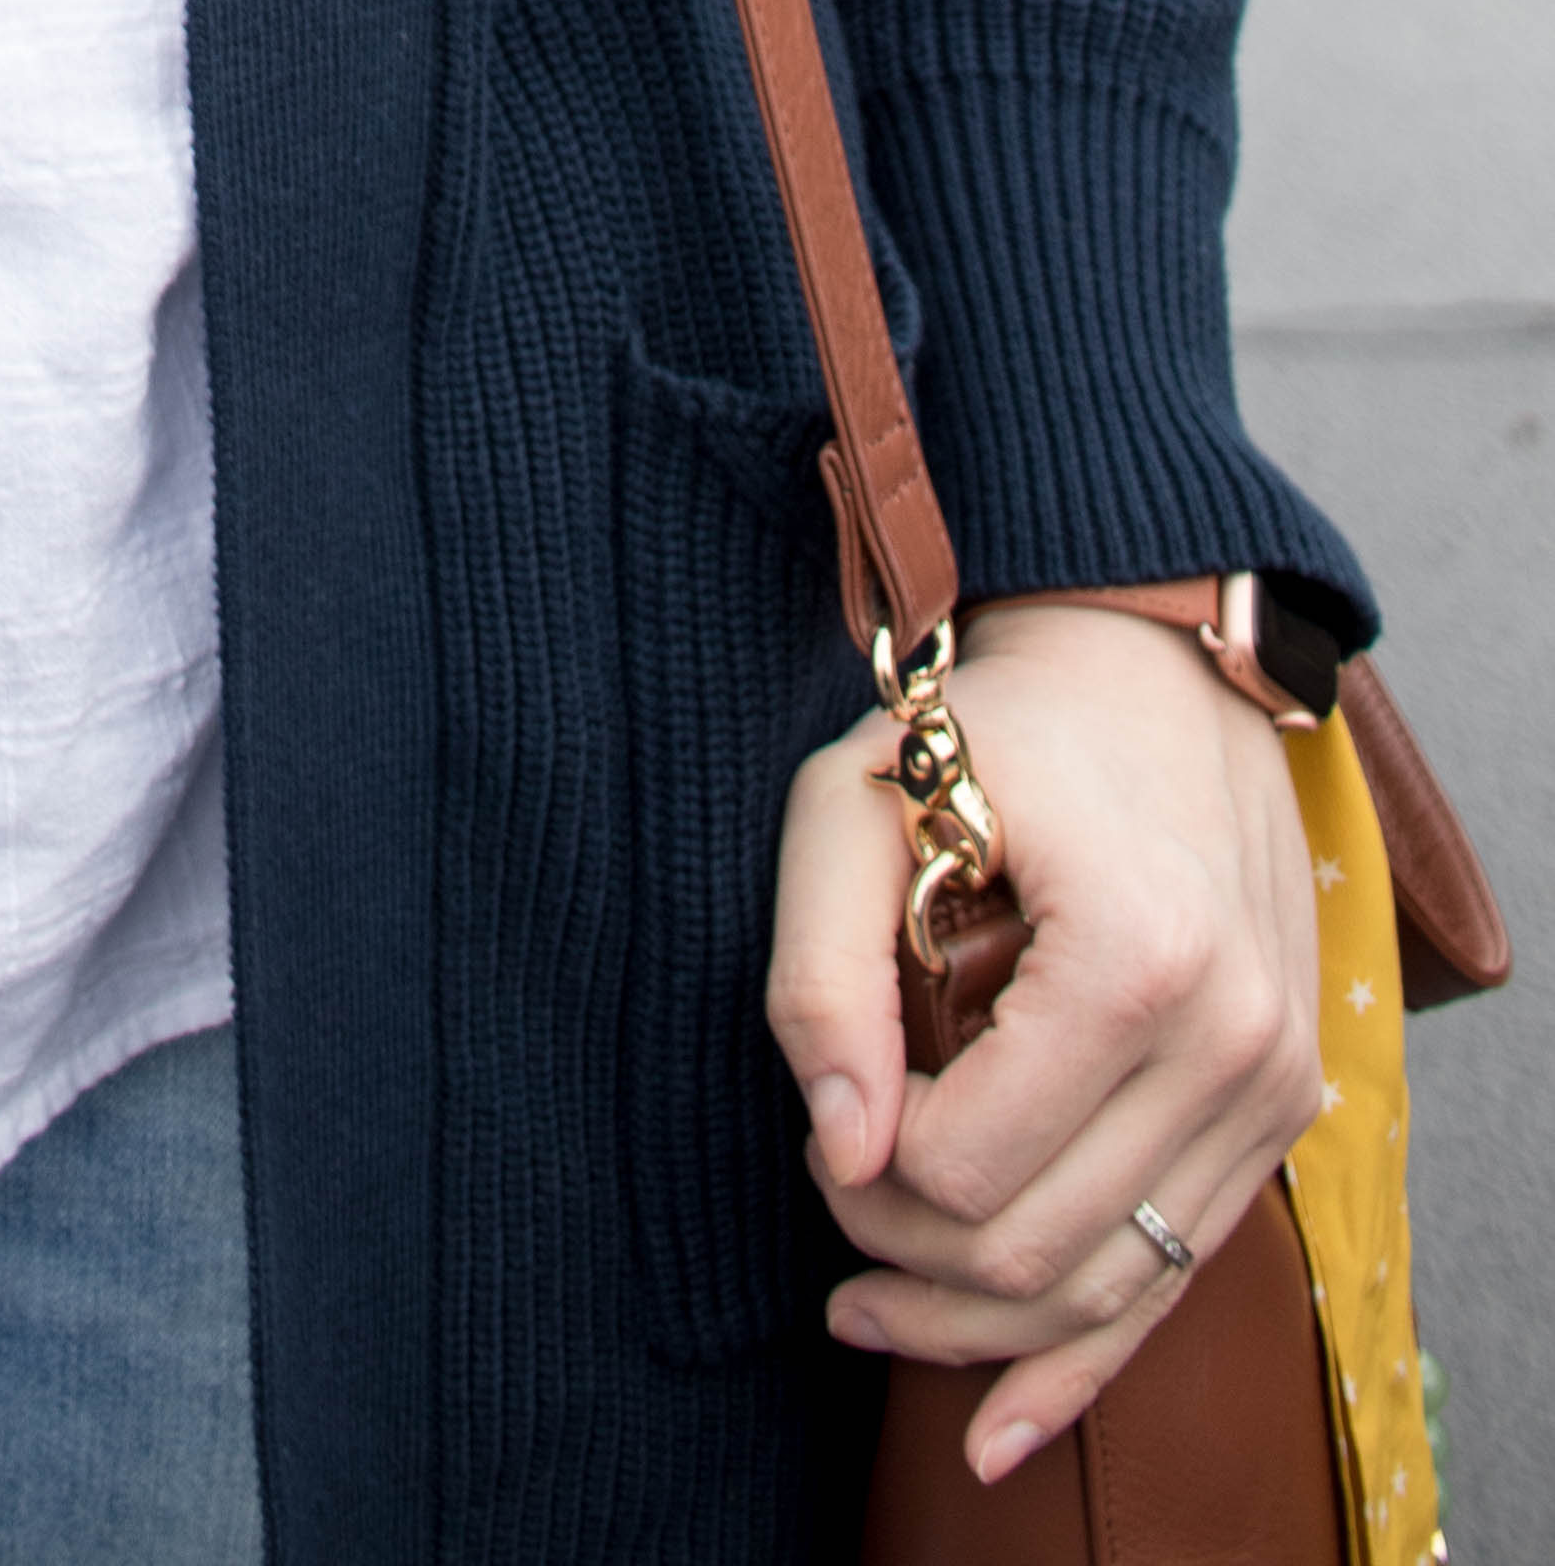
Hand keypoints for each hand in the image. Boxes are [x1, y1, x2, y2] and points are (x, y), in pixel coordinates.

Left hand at [768, 598, 1322, 1485]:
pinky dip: (1084, 1364)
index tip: (818, 1115)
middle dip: (905, 1256)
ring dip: (975, 1328)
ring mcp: (1275, 1088)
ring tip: (862, 1311)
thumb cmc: (989, 729)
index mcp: (1138, 958)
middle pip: (1036, 1246)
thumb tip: (839, 1147)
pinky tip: (994, 1425)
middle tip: (828, 1197)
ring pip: (1108, 1287)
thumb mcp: (853, 803)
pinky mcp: (1280, 1115)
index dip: (859, 1171)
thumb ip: (818, 973)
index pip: (966, 1165)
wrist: (1153, 673)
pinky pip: (1178, 1280)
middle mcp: (1234, 1040)